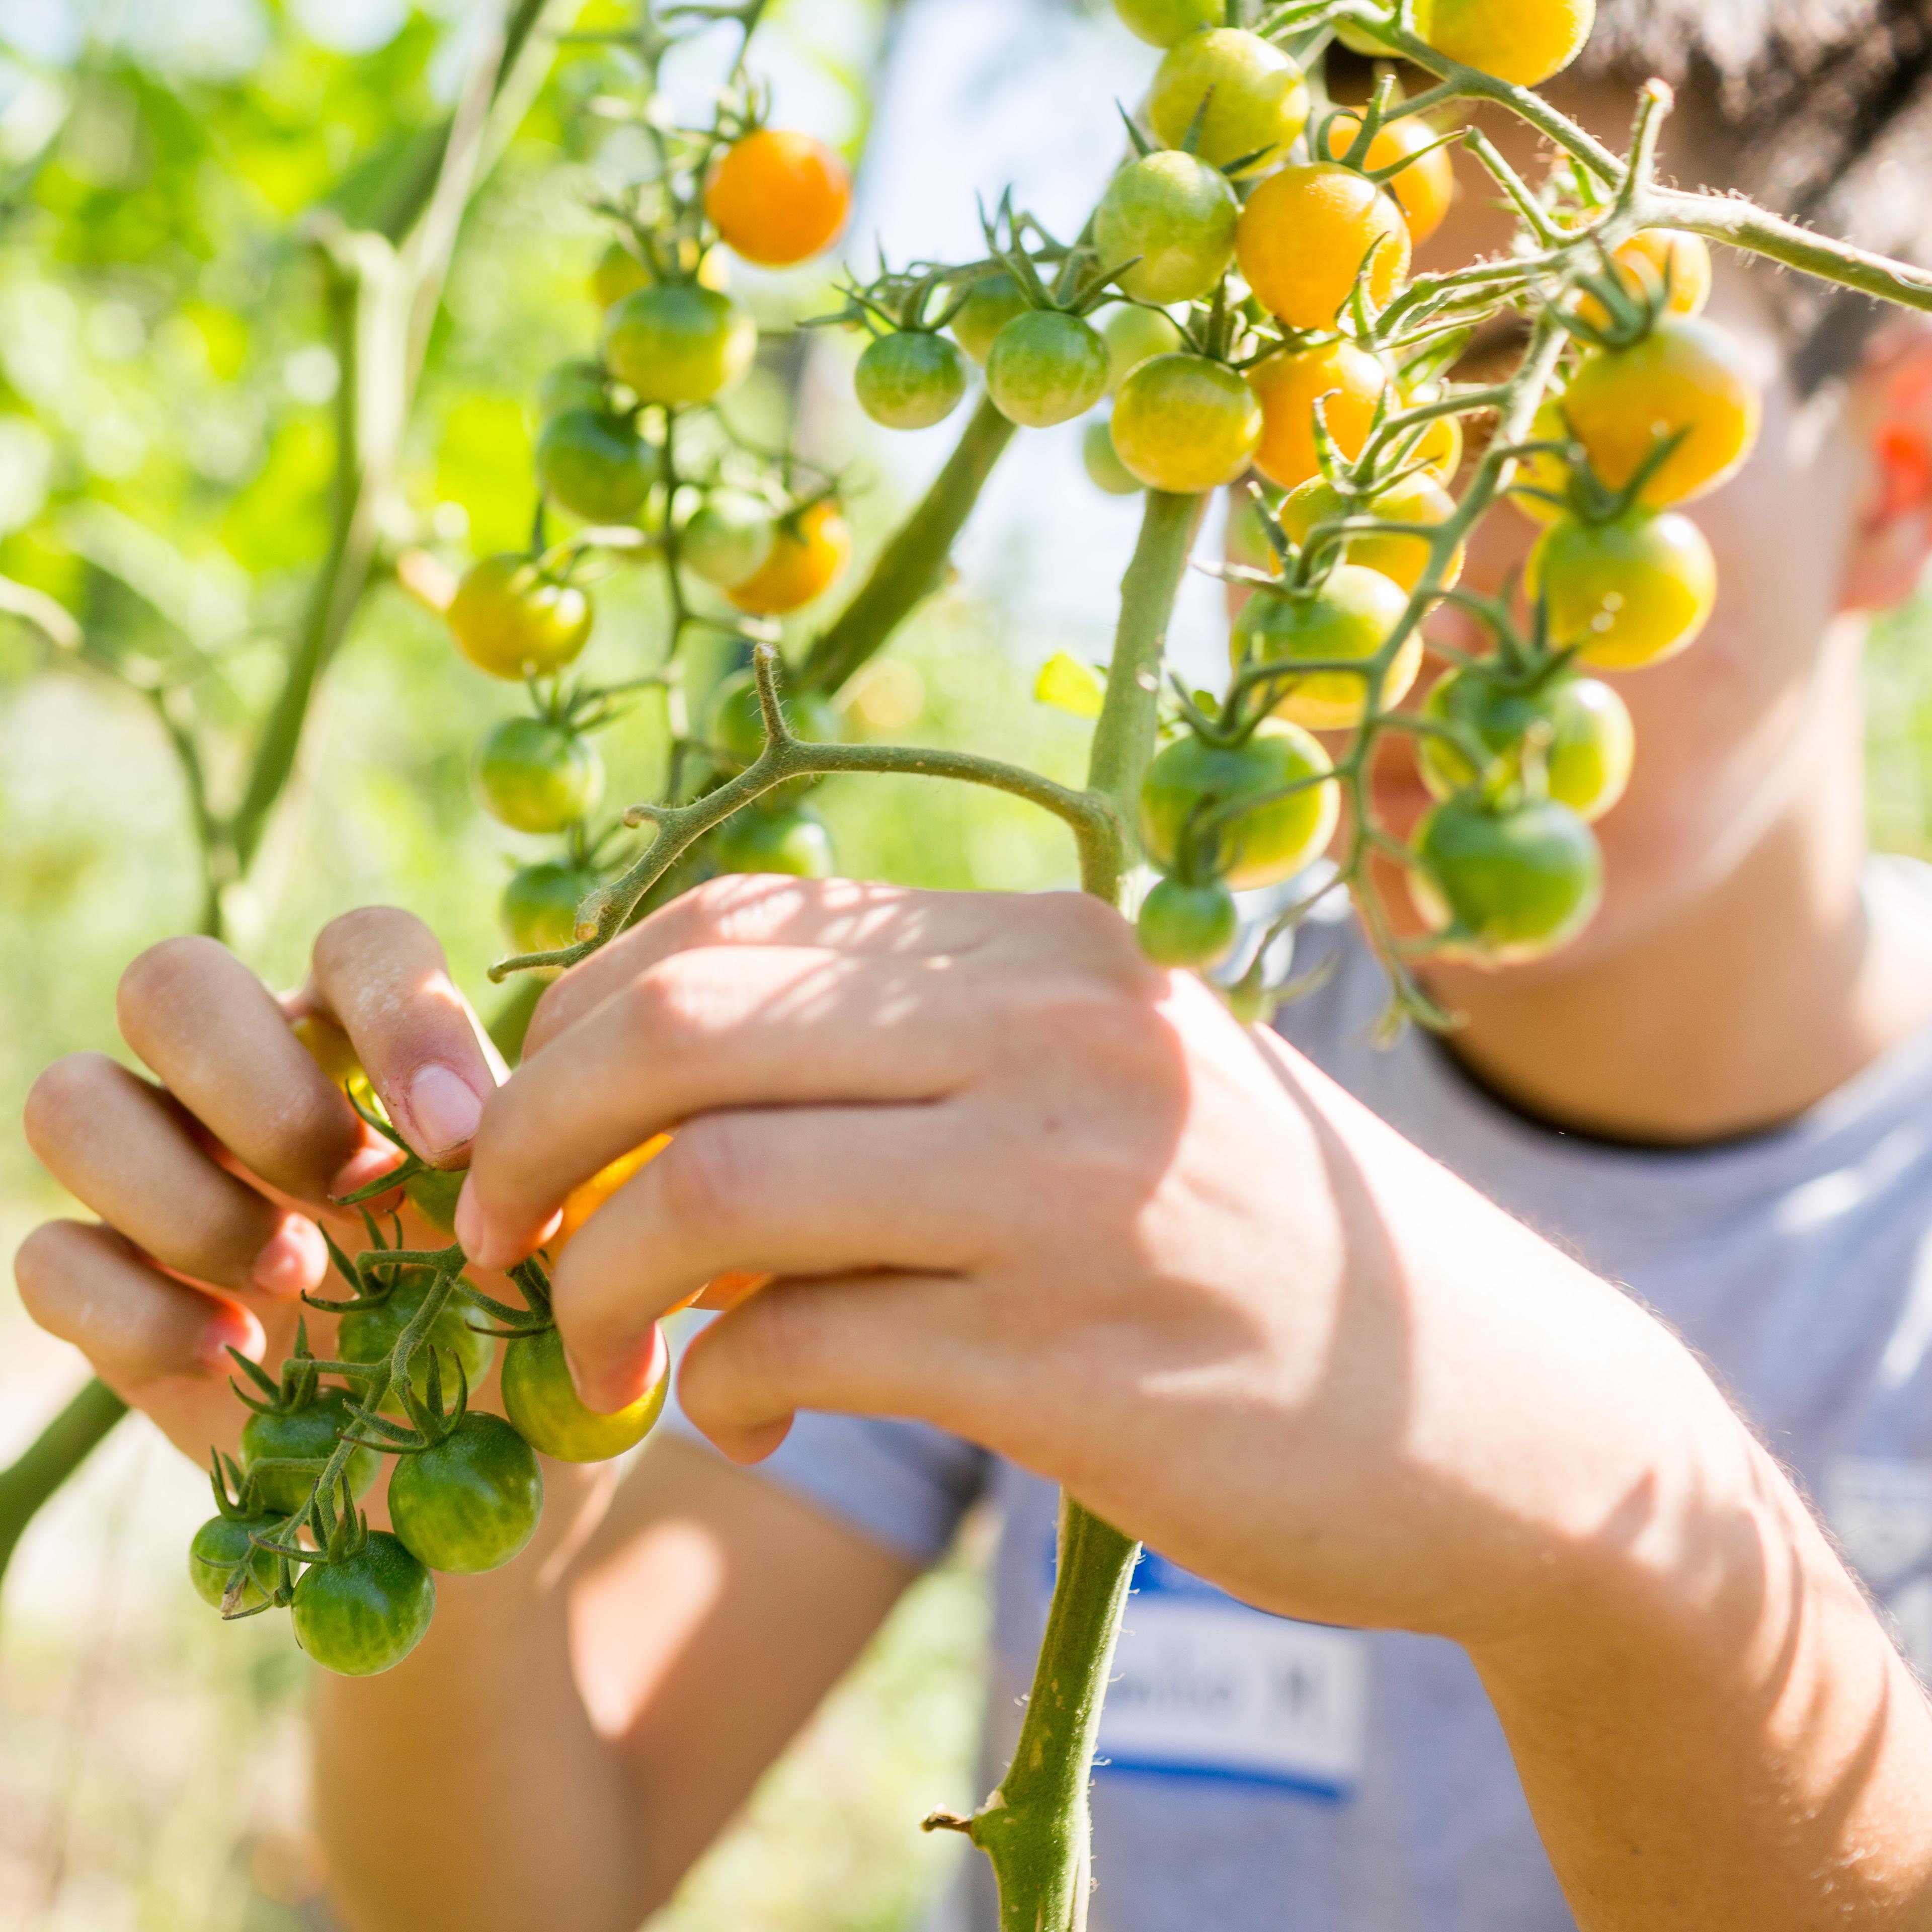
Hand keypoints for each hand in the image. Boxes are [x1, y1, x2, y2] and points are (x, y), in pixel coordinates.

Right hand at [15, 912, 580, 1522]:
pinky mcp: (105, 1287)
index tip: (454, 1143)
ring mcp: (159, 1173)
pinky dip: (138, 1311)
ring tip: (295, 1280)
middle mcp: (247, 1077)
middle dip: (260, 1093)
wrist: (471, 1463)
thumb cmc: (524, 1324)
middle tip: (353, 1196)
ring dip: (186, 1198)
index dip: (397, 1017)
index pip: (359, 944)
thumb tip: (475, 1138)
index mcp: (370, 1038)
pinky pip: (50, 1255)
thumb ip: (531, 1165)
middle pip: (171, 981)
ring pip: (71, 1098)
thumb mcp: (555, 1243)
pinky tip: (236, 1355)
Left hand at [457, 874, 1721, 1644]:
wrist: (1503, 1409)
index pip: (732, 924)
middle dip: (530, 1134)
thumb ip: (924, 1058)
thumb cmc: (1273, 1246)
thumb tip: (678, 1091)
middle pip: (680, 1026)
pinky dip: (719, 1389)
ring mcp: (1067, 1189)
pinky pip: (799, 1348)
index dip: (579, 1017)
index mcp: (1050, 946)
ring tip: (597, 1350)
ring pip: (712, 1189)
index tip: (541, 1121)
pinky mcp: (1075, 1359)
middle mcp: (1054, 1031)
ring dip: (599, 1282)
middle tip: (494, 1232)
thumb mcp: (1113, 1089)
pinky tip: (740, 1421)